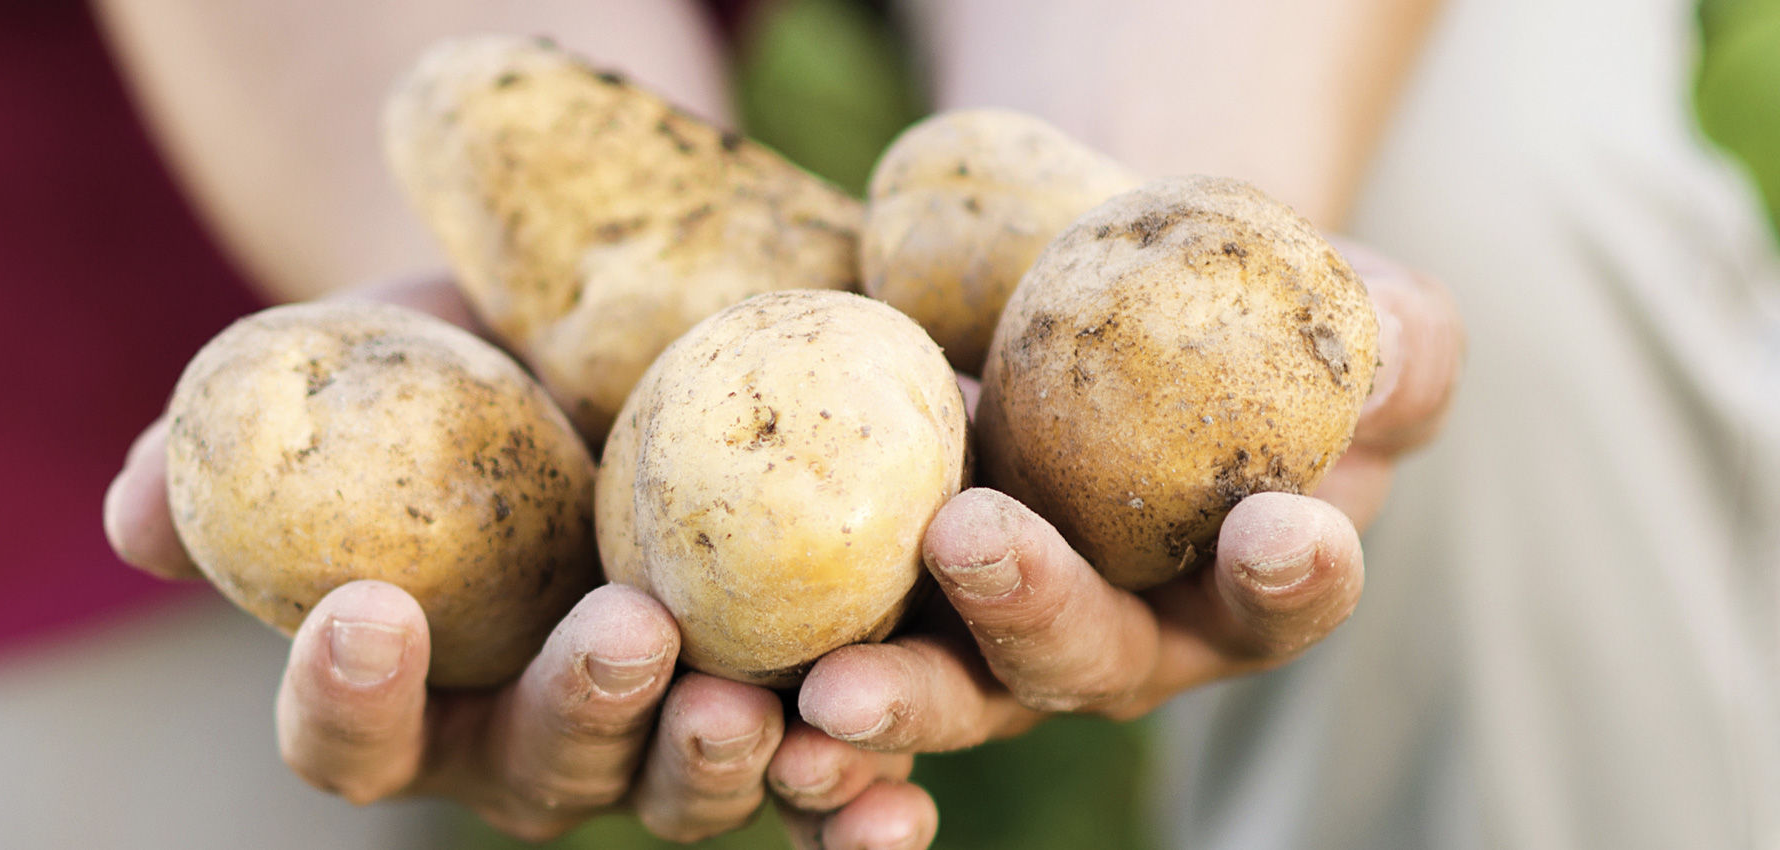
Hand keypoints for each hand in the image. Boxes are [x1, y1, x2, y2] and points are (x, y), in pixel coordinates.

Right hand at [101, 276, 913, 844]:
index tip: (367, 607)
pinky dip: (857, 811)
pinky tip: (895, 812)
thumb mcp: (348, 375)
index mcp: (420, 695)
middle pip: (545, 779)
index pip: (354, 740)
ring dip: (718, 767)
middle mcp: (543, 741)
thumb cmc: (446, 362)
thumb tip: (130, 510)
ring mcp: (668, 733)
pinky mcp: (791, 700)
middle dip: (578, 720)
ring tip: (755, 709)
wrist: (596, 326)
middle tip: (618, 640)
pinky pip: (826, 782)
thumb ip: (235, 449)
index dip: (347, 698)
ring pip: (686, 793)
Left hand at [778, 243, 1463, 845]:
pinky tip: (736, 692)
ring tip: (829, 691)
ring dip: (894, 699)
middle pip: (1086, 660)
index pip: (1283, 597)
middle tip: (975, 545)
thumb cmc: (1252, 311)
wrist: (1111, 293)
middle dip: (1035, 616)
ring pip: (954, 693)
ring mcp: (1000, 635)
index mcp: (1245, 586)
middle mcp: (1124, 635)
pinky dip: (797, 695)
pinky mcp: (899, 606)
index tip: (1279, 529)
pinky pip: (849, 662)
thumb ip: (1396, 343)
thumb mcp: (1355, 310)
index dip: (1291, 577)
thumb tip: (1387, 359)